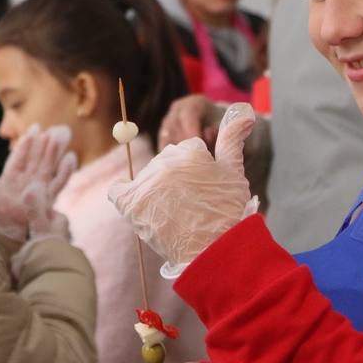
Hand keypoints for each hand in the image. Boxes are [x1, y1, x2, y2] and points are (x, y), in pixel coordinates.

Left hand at [0, 125, 71, 241]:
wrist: (3, 239)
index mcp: (10, 180)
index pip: (19, 159)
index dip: (26, 145)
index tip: (34, 129)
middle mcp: (25, 185)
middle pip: (37, 160)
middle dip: (45, 145)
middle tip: (54, 130)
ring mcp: (37, 192)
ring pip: (48, 167)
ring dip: (54, 153)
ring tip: (62, 137)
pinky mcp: (47, 200)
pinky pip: (58, 182)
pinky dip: (65, 170)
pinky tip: (72, 157)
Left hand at [108, 104, 258, 276]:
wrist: (216, 250)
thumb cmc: (228, 211)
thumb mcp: (234, 171)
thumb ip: (232, 139)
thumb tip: (245, 113)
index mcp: (189, 149)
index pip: (186, 151)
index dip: (198, 171)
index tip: (206, 190)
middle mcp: (165, 160)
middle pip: (166, 165)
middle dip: (177, 181)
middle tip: (192, 205)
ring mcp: (147, 182)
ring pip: (147, 179)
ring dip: (157, 192)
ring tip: (176, 214)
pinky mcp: (132, 203)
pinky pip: (118, 191)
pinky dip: (125, 195)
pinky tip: (138, 204)